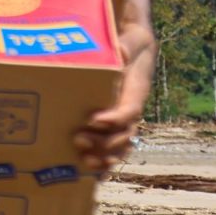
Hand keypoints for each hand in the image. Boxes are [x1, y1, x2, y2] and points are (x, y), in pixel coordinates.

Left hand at [75, 25, 155, 173]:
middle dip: (104, 142)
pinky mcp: (112, 125)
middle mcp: (131, 109)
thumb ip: (126, 46)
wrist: (133, 45)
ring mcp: (123, 120)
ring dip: (105, 157)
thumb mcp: (130, 39)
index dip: (115, 118)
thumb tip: (120, 50)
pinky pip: (113, 148)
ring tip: (84, 160)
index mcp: (136, 91)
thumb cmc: (128, 41)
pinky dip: (105, 163)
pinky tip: (90, 175)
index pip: (130, 110)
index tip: (95, 120)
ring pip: (120, 146)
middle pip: (124, 135)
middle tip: (79, 139)